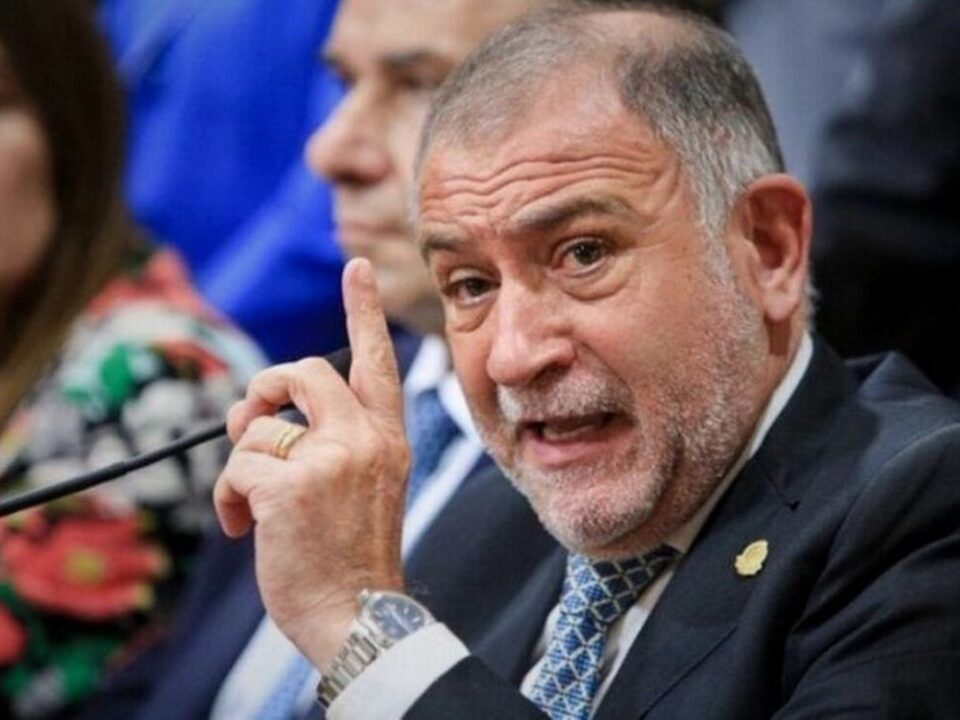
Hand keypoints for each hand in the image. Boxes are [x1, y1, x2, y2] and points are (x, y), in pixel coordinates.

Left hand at [213, 258, 408, 668]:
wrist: (356, 612)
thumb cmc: (351, 551)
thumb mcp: (361, 483)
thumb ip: (330, 439)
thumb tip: (258, 414)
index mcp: (388, 437)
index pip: (377, 362)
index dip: (363, 311)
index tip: (355, 268)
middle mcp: (366, 438)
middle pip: (302, 373)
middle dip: (264, 390)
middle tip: (249, 423)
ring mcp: (332, 459)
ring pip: (258, 426)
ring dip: (241, 465)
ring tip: (250, 503)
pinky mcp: (290, 485)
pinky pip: (235, 465)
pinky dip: (226, 496)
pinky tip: (240, 526)